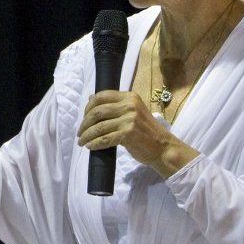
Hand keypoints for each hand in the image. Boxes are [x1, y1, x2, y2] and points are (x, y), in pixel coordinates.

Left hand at [76, 91, 198, 177]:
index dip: (88, 107)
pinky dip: (94, 143)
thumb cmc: (146, 132)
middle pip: (97, 112)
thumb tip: (90, 99)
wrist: (163, 147)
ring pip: (99, 127)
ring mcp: (129, 119)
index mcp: (130, 97)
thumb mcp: (133, 112)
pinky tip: (89, 146)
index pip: (101, 96)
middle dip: (84, 123)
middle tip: (80, 133)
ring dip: (86, 135)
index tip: (84, 117)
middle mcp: (129, 105)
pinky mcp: (128, 134)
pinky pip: (104, 139)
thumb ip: (115, 106)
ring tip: (81, 142)